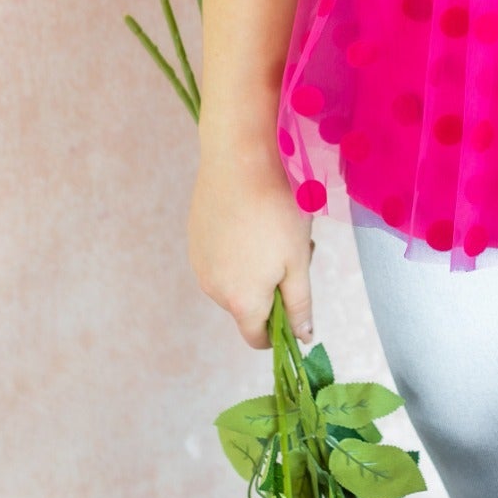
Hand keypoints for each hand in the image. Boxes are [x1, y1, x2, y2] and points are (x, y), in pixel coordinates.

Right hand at [188, 146, 315, 350]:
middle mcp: (214, 290)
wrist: (239, 159)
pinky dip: (238, 249)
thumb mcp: (298, 260)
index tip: (296, 299)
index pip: (257, 337)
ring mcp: (200, 264)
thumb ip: (299, 304)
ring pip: (235, 280)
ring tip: (272, 227)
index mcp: (242, 301)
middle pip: (248, 306)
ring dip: (255, 268)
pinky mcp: (194, 240)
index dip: (280, 329)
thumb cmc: (277, 209)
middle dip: (272, 288)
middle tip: (293, 248)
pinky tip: (251, 217)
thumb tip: (302, 338)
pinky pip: (220, 259)